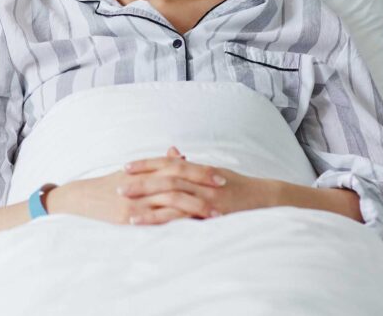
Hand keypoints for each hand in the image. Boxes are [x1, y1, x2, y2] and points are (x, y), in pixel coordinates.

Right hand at [47, 148, 226, 225]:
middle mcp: (141, 182)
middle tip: (224, 189)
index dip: (199, 169)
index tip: (220, 175)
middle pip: (178, 179)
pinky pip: (158, 218)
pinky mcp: (129, 216)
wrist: (80, 199)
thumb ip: (157, 165)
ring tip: (216, 213)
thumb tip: (180, 154)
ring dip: (196, 206)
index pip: (176, 166)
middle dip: (202, 184)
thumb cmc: (108, 186)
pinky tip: (192, 225)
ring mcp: (136, 200)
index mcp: (144, 170)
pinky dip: (176, 220)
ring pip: (171, 199)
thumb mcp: (132, 173)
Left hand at [119, 146, 280, 224]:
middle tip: (117, 188)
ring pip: (173, 199)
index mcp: (197, 169)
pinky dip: (169, 223)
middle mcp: (200, 182)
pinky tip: (155, 230)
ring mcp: (206, 199)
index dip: (145, 164)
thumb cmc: (236, 185)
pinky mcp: (212, 216)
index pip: (166, 163)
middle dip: (140, 184)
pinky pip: (187, 220)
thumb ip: (188, 165)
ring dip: (149, 206)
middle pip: (164, 179)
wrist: (265, 200)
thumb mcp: (211, 171)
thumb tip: (171, 152)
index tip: (125, 167)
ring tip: (128, 213)